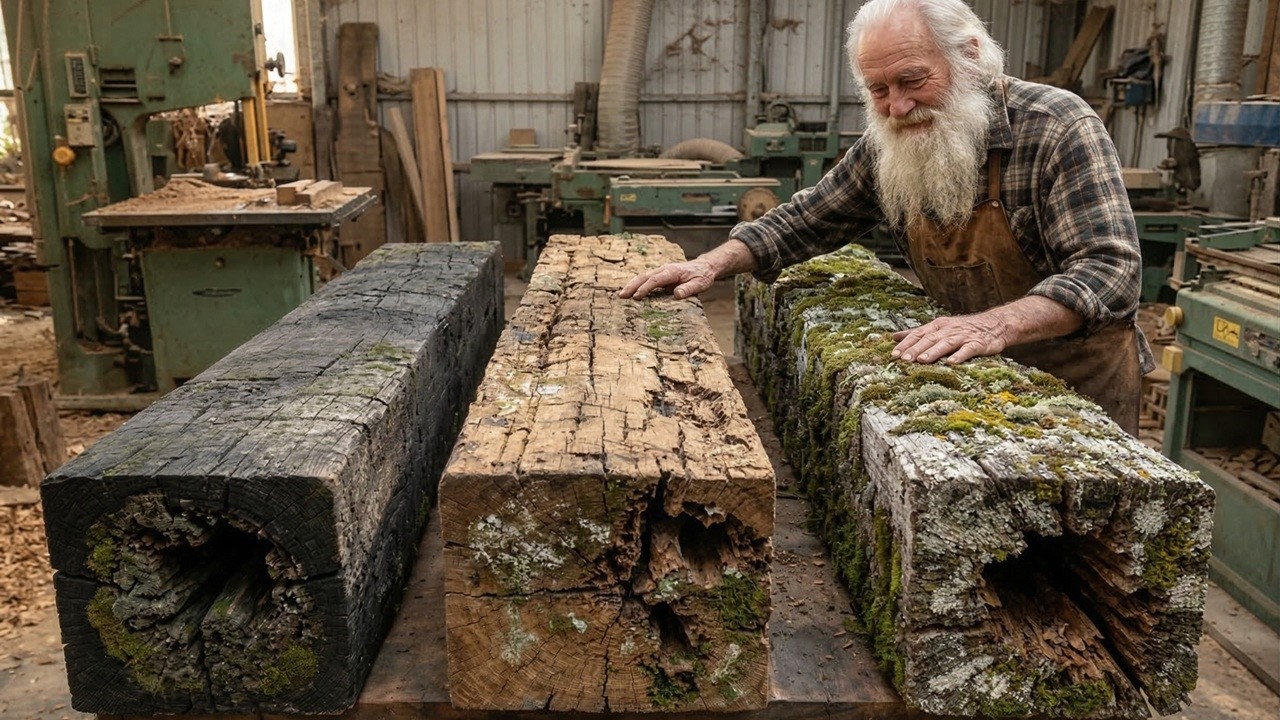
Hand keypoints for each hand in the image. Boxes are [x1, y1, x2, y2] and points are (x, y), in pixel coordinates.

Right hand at [618, 260, 716, 299]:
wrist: (704, 267)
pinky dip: (636, 284)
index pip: (655, 280)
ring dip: (631, 285)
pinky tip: (630, 292)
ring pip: (643, 276)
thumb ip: (688, 289)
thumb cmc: (702, 276)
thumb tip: (676, 295)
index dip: (645, 288)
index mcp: (672, 272)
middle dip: (632, 286)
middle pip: (644, 276)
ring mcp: (661, 271)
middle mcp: (664, 269)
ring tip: (622, 295)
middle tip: (622, 296)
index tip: (636, 297)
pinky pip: (646, 279)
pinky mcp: (660, 275)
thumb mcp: (699, 284)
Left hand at [891, 312, 1008, 364]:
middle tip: (903, 360)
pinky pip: (968, 350)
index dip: (906, 344)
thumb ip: (917, 333)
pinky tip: (952, 363)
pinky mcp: (978, 344)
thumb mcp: (938, 328)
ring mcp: (963, 336)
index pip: (918, 334)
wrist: (994, 325)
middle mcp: (948, 330)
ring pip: (946, 343)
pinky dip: (960, 355)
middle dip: (915, 349)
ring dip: (933, 352)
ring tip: (922, 360)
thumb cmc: (962, 329)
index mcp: (937, 326)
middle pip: (929, 339)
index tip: (893, 355)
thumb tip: (894, 337)